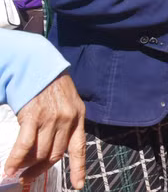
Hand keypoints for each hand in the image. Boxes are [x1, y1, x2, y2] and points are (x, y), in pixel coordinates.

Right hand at [5, 72, 84, 189]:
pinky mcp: (33, 117)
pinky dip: (16, 160)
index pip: (79, 148)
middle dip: (40, 169)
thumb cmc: (52, 86)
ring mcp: (50, 119)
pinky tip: (9, 169)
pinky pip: (25, 145)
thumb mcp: (69, 103)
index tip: (78, 185)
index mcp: (78, 117)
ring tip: (18, 171)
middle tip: (29, 177)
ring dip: (27, 166)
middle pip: (54, 154)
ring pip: (39, 152)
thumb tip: (52, 149)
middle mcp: (67, 120)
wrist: (39, 66)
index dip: (78, 169)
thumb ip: (66, 124)